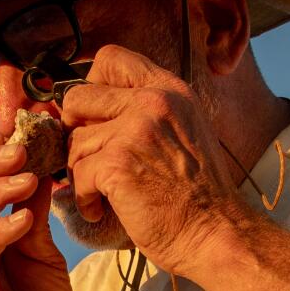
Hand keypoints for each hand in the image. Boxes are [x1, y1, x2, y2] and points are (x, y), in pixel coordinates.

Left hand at [58, 44, 249, 278]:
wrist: (215, 233)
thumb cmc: (197, 194)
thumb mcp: (183, 131)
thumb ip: (146, 112)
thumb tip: (93, 109)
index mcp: (169, 89)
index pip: (110, 58)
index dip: (89, 84)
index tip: (91, 115)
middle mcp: (152, 101)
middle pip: (77, 96)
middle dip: (73, 130)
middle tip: (87, 157)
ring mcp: (135, 130)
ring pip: (74, 141)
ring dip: (79, 172)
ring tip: (101, 192)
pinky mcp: (118, 163)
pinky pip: (77, 174)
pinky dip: (83, 199)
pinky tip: (100, 210)